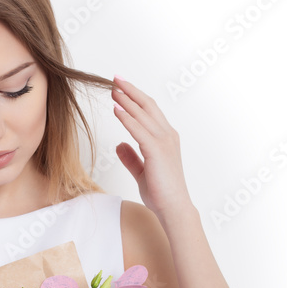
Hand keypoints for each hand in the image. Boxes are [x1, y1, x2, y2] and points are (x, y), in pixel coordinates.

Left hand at [111, 75, 193, 222]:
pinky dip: (127, 118)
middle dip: (130, 91)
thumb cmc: (161, 193)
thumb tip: (118, 144)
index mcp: (165, 138)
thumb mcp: (142, 172)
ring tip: (112, 89)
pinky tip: (116, 109)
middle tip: (115, 79)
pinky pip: (139, 129)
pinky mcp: (157, 151)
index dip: (135, 98)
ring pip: (143, 114)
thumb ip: (131, 157)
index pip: (149, 111)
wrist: (173, 208)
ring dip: (127, 100)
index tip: (121, 88)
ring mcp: (164, 142)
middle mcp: (167, 135)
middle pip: (147, 105)